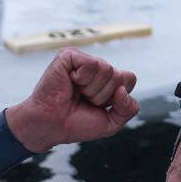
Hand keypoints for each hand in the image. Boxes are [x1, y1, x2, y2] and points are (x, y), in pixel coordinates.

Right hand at [5, 48, 138, 152]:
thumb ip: (128, 109)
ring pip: (106, 69)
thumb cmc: (77, 123)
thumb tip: (123, 89)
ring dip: (92, 89)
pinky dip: (82, 79)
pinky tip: (70, 82)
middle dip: (103, 95)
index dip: (117, 97)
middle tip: (84, 100)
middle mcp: (96, 67)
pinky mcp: (68, 56)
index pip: (129, 78)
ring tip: (76, 93)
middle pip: (119, 75)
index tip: (99, 106)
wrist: (51, 126)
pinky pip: (91, 64)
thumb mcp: (111, 123)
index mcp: (106, 80)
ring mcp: (82, 60)